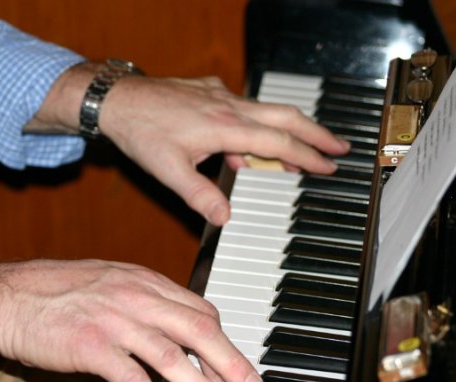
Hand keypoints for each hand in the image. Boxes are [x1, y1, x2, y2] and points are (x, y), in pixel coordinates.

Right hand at [0, 260, 263, 381]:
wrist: (9, 296)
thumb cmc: (59, 290)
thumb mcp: (112, 282)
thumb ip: (147, 300)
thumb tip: (180, 324)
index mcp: (145, 281)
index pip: (199, 309)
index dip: (221, 340)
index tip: (234, 362)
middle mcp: (136, 297)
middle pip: (197, 330)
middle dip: (230, 361)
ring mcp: (114, 321)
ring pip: (171, 356)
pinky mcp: (91, 347)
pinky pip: (132, 380)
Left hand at [100, 76, 349, 225]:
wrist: (116, 98)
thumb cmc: (140, 130)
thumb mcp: (168, 171)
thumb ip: (200, 195)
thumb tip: (224, 218)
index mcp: (224, 127)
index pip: (278, 144)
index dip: (308, 156)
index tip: (328, 166)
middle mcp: (228, 107)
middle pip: (286, 117)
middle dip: (317, 133)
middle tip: (339, 147)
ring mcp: (220, 96)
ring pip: (268, 111)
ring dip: (290, 130)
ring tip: (302, 153)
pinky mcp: (210, 91)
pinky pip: (245, 108)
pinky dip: (258, 126)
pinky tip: (244, 147)